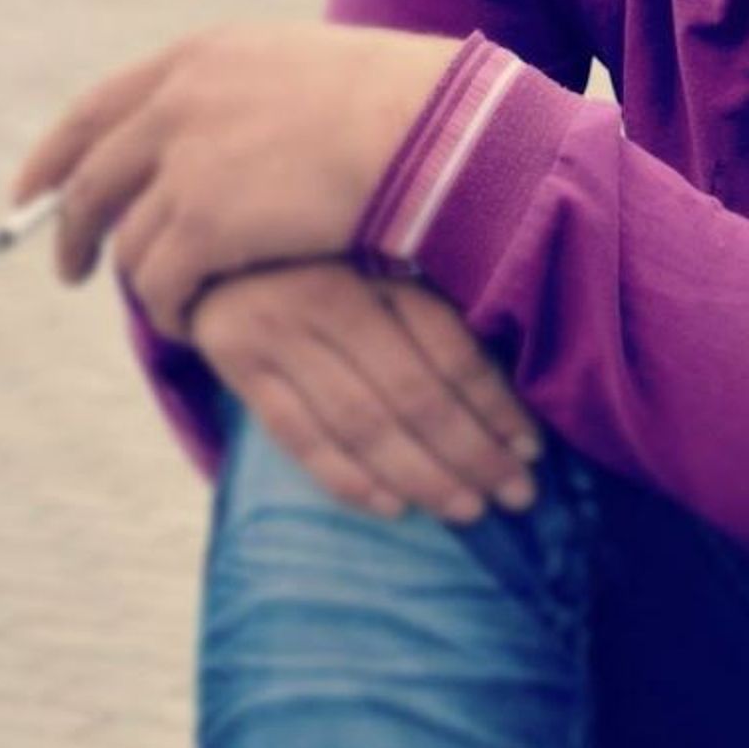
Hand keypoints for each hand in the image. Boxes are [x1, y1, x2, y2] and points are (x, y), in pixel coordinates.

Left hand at [13, 21, 457, 339]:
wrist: (436, 134)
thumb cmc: (406, 109)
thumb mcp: (311, 74)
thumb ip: (253, 96)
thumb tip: (228, 137)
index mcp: (204, 57)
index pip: (99, 108)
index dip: (57, 155)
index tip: (34, 191)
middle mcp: (179, 101)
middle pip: (92, 177)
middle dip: (69, 227)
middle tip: (68, 268)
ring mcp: (186, 161)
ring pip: (129, 244)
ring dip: (143, 282)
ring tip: (169, 307)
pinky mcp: (203, 224)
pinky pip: (160, 286)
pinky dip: (171, 312)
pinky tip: (193, 325)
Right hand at [191, 260, 541, 522]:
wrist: (217, 238)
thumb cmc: (323, 252)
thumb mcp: (381, 255)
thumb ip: (430, 302)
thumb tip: (510, 379)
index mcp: (380, 264)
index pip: (450, 348)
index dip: (495, 403)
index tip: (531, 446)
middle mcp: (331, 296)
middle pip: (413, 394)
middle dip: (472, 452)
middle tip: (516, 494)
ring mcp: (280, 332)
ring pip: (363, 423)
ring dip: (421, 476)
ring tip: (466, 509)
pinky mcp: (239, 365)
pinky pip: (299, 437)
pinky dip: (348, 479)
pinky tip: (394, 508)